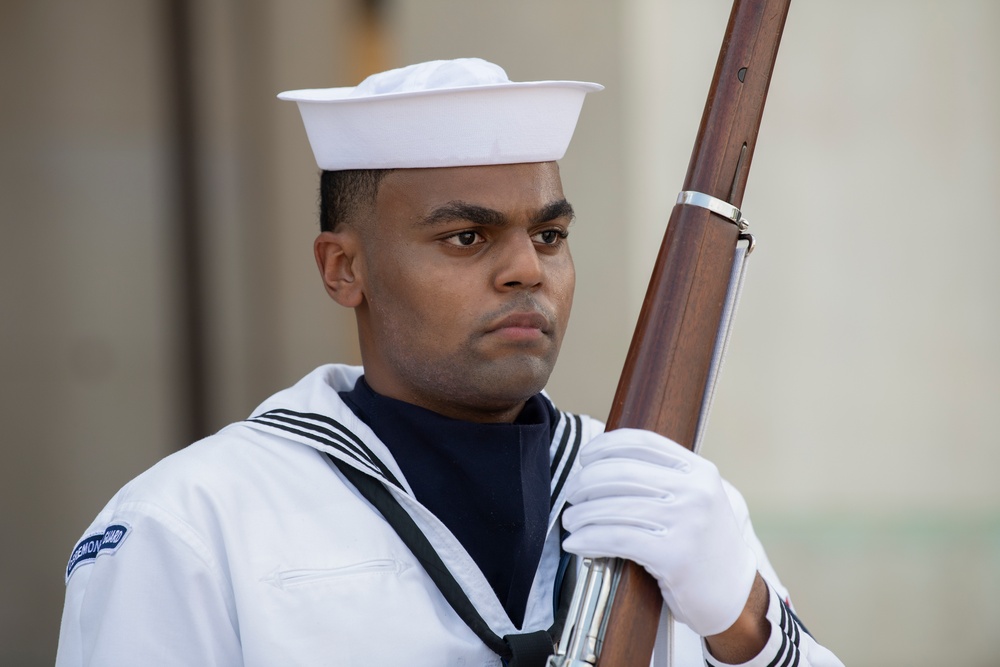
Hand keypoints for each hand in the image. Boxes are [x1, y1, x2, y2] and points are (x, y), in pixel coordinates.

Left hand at [561, 428, 757, 635]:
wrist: (733, 593)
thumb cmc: (704, 544)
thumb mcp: (696, 499)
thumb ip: (664, 476)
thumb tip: (604, 461)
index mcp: (699, 470)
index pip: (642, 442)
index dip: (605, 445)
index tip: (585, 457)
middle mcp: (695, 491)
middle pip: (622, 472)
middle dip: (586, 481)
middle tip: (572, 494)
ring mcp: (687, 522)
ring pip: (615, 507)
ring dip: (582, 514)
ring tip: (570, 521)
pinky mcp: (674, 555)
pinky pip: (617, 539)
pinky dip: (588, 539)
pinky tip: (576, 543)